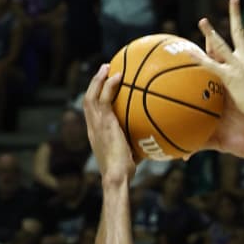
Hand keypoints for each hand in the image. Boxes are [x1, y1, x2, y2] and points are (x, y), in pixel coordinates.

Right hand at [83, 63, 135, 181]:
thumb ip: (137, 146)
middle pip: (88, 99)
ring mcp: (97, 124)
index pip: (91, 113)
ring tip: (107, 66)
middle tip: (103, 71)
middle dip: (94, 83)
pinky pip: (104, 97)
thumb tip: (155, 144)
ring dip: (99, 78)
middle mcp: (92, 127)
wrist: (116, 176)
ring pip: (92, 94)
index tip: (101, 89)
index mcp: (95, 135)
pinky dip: (110, 84)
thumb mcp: (129, 157)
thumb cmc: (124, 174)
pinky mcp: (104, 122)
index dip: (94, 99)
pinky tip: (119, 75)